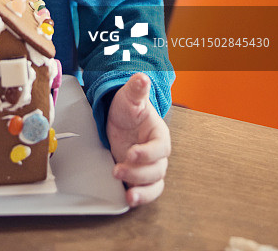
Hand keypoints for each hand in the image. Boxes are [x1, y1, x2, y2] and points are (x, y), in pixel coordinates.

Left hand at [106, 72, 170, 207]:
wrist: (118, 116)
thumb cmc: (128, 106)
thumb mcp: (130, 97)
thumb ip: (137, 89)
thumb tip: (142, 78)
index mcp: (159, 134)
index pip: (159, 148)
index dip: (147, 153)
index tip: (131, 153)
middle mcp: (157, 153)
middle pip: (156, 170)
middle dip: (138, 173)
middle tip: (118, 169)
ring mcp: (147, 166)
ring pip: (154, 184)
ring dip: (141, 190)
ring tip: (128, 194)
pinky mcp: (137, 175)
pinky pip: (145, 190)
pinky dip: (140, 197)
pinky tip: (129, 198)